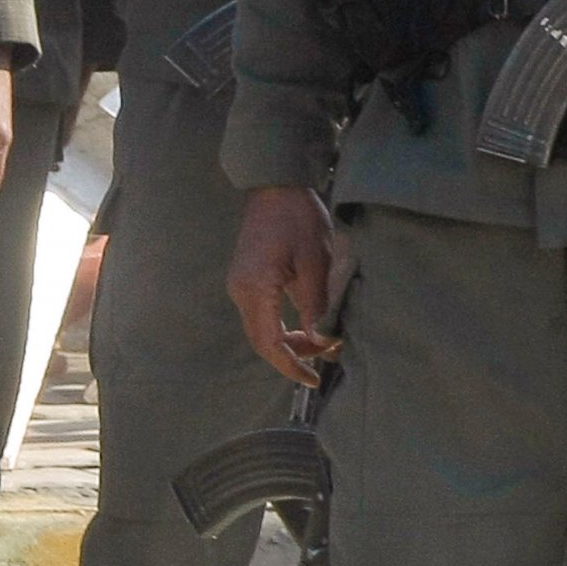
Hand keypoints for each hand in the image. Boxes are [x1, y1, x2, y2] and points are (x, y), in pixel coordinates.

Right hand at [228, 185, 341, 386]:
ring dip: (289, 342)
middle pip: (262, 341)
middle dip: (293, 356)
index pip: (269, 342)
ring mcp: (240, 284)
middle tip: (326, 359)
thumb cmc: (298, 218)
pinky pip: (261, 314)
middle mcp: (241, 290)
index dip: (291, 365)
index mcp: (255, 287)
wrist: (275, 185)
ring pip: (261, 329)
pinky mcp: (247, 279)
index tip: (314, 379)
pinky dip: (282, 327)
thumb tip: (320, 341)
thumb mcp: (315, 261)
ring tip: (322, 343)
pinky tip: (307, 326)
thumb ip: (315, 304)